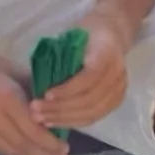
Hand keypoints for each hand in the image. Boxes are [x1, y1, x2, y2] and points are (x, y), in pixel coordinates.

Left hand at [29, 16, 132, 135]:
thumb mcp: (73, 35)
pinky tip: (55, 122)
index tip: (45, 94)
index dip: (68, 89)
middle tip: (36, 111)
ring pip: (92, 112)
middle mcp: (117, 74)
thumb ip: (61, 56)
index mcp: (107, 53)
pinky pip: (94, 117)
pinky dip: (73, 122)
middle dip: (60, 108)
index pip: (89, 77)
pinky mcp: (116, 101)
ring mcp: (119, 89)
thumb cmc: (86, 33)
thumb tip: (38, 79)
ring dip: (64, 119)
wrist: (111, 33)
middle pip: (90, 99)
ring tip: (42, 119)